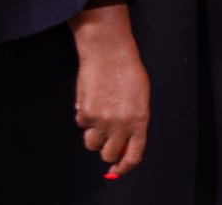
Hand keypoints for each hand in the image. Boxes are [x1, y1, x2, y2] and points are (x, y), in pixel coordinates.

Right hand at [70, 0, 148, 177]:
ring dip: (94, 134)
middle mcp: (121, 124)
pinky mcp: (85, 114)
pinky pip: (82, 125)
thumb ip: (134, 123)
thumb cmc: (127, 71)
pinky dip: (85, 117)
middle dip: (106, 148)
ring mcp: (102, 120)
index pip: (133, 155)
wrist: (110, 53)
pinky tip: (93, 100)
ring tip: (100, 113)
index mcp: (140, 120)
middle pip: (108, 154)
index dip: (123, 167)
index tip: (118, 169)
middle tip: (107, 135)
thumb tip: (123, 145)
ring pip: (92, 143)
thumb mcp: (140, 99)